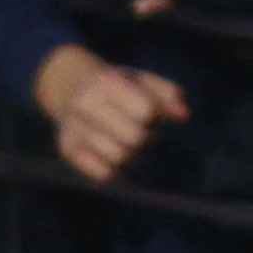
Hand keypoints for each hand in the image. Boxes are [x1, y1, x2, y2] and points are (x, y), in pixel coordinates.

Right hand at [30, 44, 188, 183]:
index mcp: (107, 82)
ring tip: (133, 143)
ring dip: (135, 155)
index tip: (154, 114)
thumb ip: (168, 93)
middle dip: (148, 138)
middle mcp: (85, 104)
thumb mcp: (142, 79)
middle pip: (133, 138)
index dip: (157, 117)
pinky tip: (120, 156)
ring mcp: (74, 128)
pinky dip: (118, 170)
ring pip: (119, 157)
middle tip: (147, 132)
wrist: (70, 87)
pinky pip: (102, 173)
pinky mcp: (68, 150)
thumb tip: (184, 116)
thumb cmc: (118, 85)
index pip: (145, 111)